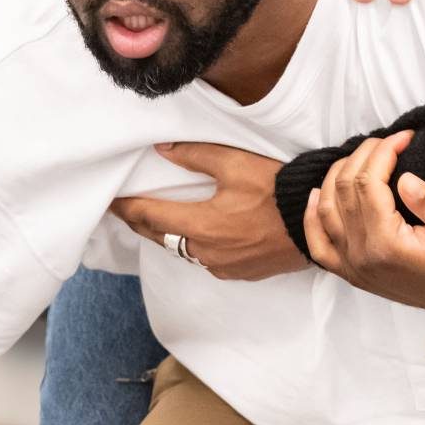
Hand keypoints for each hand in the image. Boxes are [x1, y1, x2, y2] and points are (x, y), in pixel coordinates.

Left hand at [109, 143, 309, 279]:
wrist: (316, 224)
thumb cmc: (277, 190)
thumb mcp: (236, 163)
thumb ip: (195, 155)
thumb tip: (162, 151)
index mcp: (200, 226)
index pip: (148, 218)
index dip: (125, 208)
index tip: (109, 201)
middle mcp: (206, 253)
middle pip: (160, 238)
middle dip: (140, 223)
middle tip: (124, 210)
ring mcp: (223, 267)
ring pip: (183, 251)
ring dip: (167, 235)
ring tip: (156, 220)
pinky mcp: (240, 273)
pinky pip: (206, 260)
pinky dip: (193, 245)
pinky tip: (196, 234)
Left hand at [303, 131, 424, 324]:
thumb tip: (405, 179)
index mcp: (389, 246)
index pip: (368, 183)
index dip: (383, 151)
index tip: (405, 136)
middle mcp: (363, 258)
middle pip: (344, 190)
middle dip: (363, 156)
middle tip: (388, 141)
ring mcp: (354, 269)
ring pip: (325, 210)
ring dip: (337, 176)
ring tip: (364, 156)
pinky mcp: (354, 275)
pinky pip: (319, 244)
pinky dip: (313, 216)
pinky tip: (318, 195)